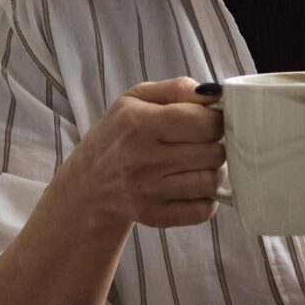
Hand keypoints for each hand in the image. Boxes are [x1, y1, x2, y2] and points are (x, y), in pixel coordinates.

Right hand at [58, 78, 224, 230]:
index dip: (216, 121)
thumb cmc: (118, 134)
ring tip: (199, 163)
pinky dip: (206, 199)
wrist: (88, 183)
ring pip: (211, 182)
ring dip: (213, 171)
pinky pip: (202, 211)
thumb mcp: (137, 98)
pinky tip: (192, 186)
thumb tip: (215, 94)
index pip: (202, 123)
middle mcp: (141, 159)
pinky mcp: (154, 216)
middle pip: (213, 153)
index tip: (210, 121)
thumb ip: (177, 88)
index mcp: (138, 122)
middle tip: (204, 143)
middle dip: (216, 144)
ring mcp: (147, 191)